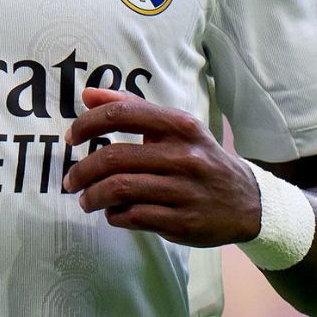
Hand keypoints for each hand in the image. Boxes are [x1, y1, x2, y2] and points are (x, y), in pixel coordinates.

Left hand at [62, 87, 262, 246]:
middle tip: (70, 179)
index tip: (71, 137)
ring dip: (92, 196)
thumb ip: (133, 108)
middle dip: (82, 170)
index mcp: (180, 126)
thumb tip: (88, 95)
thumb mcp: (176, 127)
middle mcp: (184, 156)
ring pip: (120, 190)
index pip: (123, 114)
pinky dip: (114, 215)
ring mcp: (185, 191)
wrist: (246, 202)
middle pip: (114, 158)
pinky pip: (134, 217)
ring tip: (85, 199)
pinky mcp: (183, 222)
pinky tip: (113, 213)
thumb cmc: (199, 158)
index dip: (88, 124)